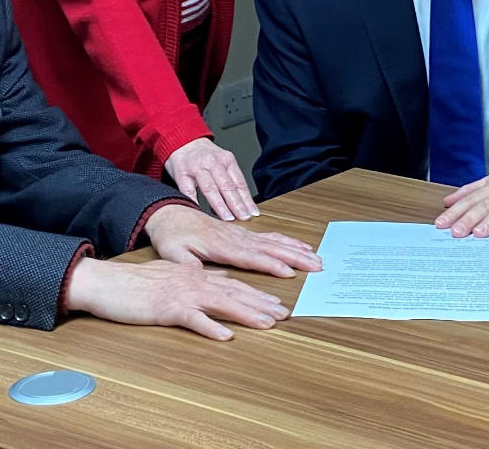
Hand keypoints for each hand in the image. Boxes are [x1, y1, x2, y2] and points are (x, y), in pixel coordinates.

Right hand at [66, 256, 289, 339]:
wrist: (105, 282)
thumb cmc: (135, 283)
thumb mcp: (170, 275)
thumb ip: (196, 277)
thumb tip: (219, 279)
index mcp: (195, 276)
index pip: (233, 285)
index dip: (257, 294)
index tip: (277, 304)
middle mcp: (193, 282)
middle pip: (235, 293)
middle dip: (262, 303)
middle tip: (284, 314)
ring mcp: (181, 294)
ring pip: (221, 303)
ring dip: (246, 313)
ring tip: (267, 323)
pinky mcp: (166, 308)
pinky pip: (192, 319)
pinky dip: (210, 327)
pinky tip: (226, 336)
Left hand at [145, 204, 321, 277]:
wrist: (171, 214)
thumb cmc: (171, 236)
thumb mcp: (172, 252)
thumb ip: (187, 264)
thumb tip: (199, 275)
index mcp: (222, 246)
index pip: (251, 257)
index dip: (271, 265)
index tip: (289, 272)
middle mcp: (237, 238)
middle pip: (271, 248)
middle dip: (295, 257)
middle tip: (317, 264)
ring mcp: (242, 234)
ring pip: (275, 242)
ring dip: (297, 249)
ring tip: (316, 257)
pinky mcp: (243, 233)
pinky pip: (271, 236)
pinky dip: (288, 241)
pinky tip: (300, 246)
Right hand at [165, 137, 257, 219]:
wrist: (183, 140)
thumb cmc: (204, 155)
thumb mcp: (222, 161)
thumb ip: (230, 180)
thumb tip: (242, 205)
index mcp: (226, 160)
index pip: (239, 183)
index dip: (247, 199)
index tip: (252, 213)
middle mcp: (213, 163)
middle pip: (227, 186)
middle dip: (237, 204)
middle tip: (244, 218)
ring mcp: (197, 168)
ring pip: (210, 188)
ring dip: (220, 205)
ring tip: (228, 218)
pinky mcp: (181, 173)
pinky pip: (188, 190)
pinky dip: (195, 202)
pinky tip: (200, 212)